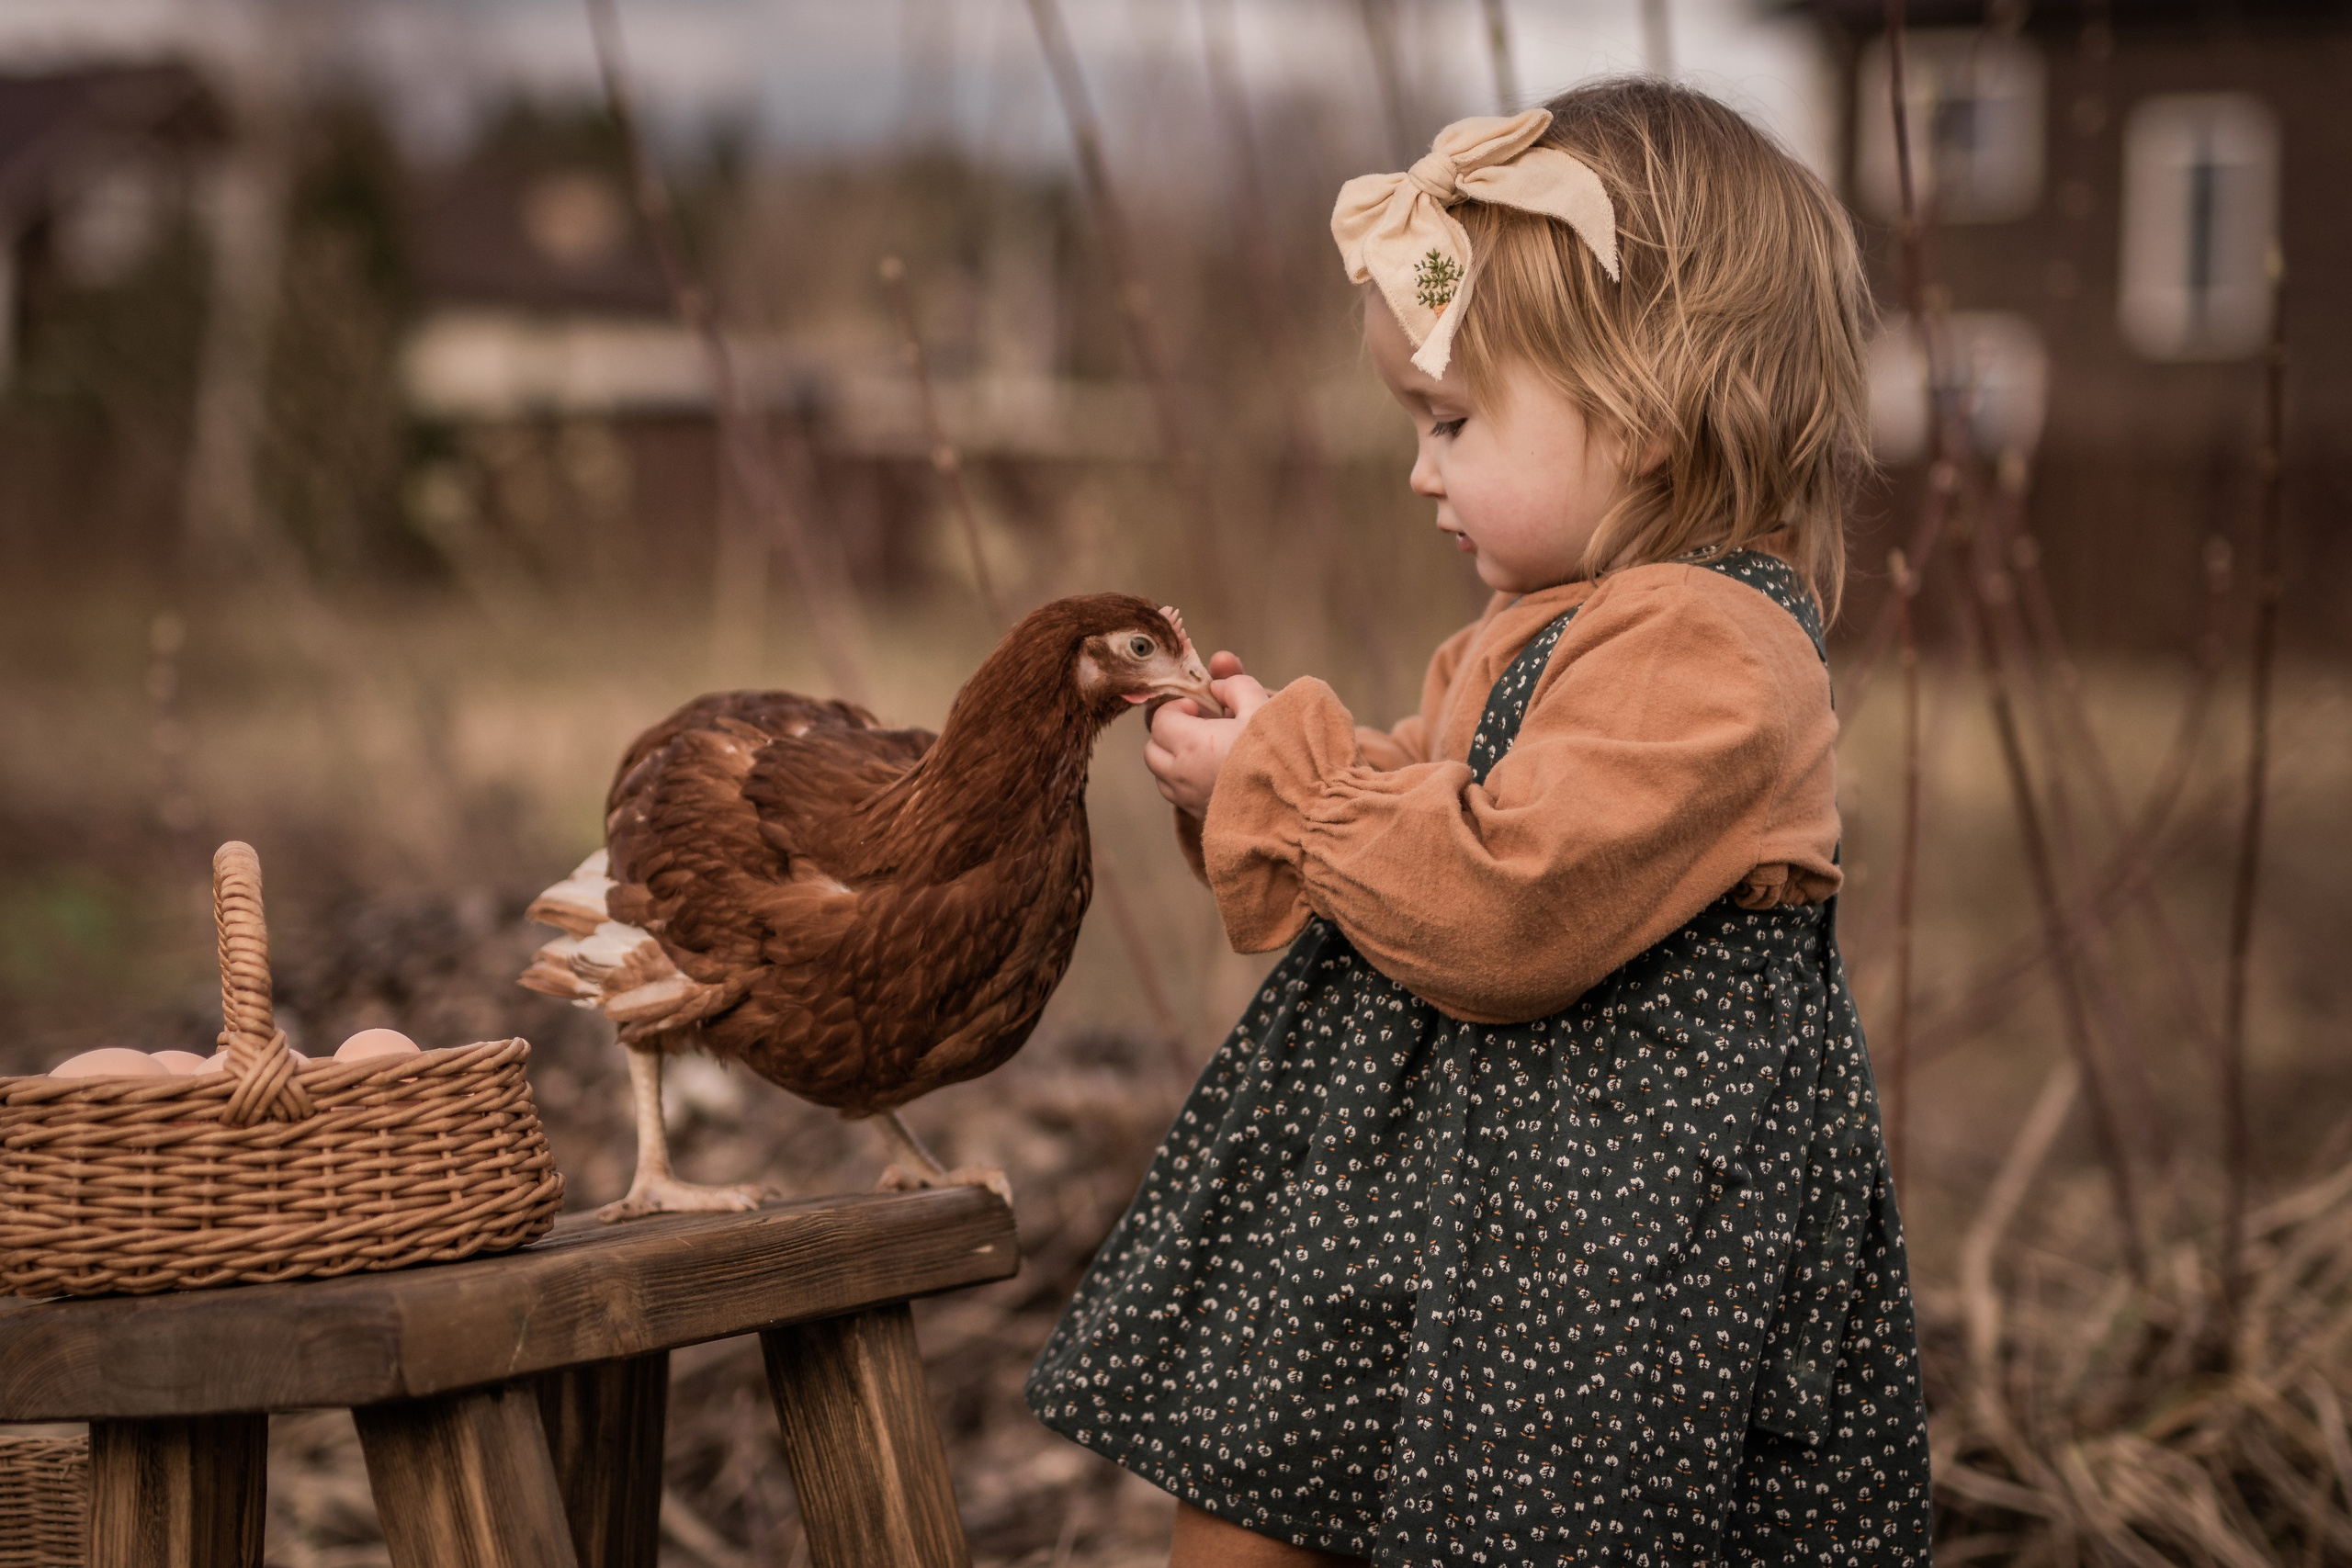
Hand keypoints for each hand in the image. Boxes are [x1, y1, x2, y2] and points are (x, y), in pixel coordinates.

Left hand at [1144, 651, 1270, 817]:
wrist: (1299, 806)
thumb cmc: (1281, 754)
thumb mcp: (1263, 707)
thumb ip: (1236, 687)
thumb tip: (1218, 686)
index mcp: (1192, 744)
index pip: (1160, 719)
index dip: (1178, 707)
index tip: (1200, 707)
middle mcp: (1183, 775)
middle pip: (1153, 750)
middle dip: (1170, 733)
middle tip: (1199, 726)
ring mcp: (1189, 800)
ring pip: (1162, 776)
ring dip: (1175, 759)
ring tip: (1206, 750)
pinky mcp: (1200, 818)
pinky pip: (1178, 797)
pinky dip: (1186, 781)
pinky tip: (1215, 773)